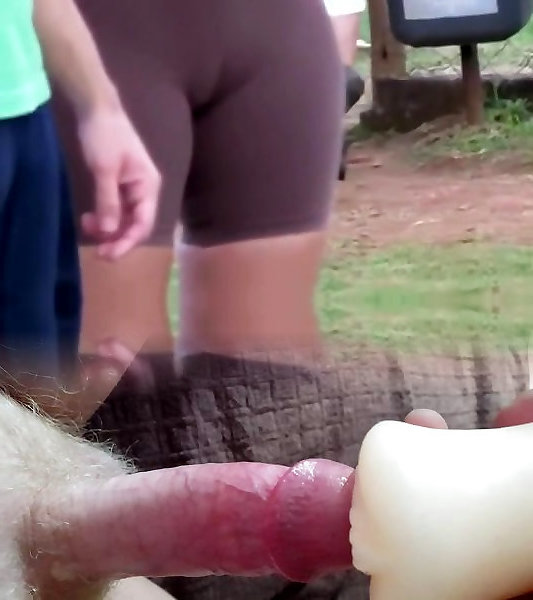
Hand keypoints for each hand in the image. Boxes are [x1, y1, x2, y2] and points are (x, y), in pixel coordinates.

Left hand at [77, 108, 160, 259]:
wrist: (98, 108)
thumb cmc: (105, 136)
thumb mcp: (104, 170)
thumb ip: (108, 202)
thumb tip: (110, 232)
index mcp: (148, 187)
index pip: (143, 224)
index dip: (127, 242)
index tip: (108, 254)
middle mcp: (146, 191)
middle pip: (136, 225)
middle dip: (118, 239)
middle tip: (98, 252)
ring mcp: (134, 188)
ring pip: (125, 219)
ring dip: (109, 228)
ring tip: (87, 226)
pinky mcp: (122, 185)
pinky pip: (117, 209)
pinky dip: (105, 217)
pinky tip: (90, 218)